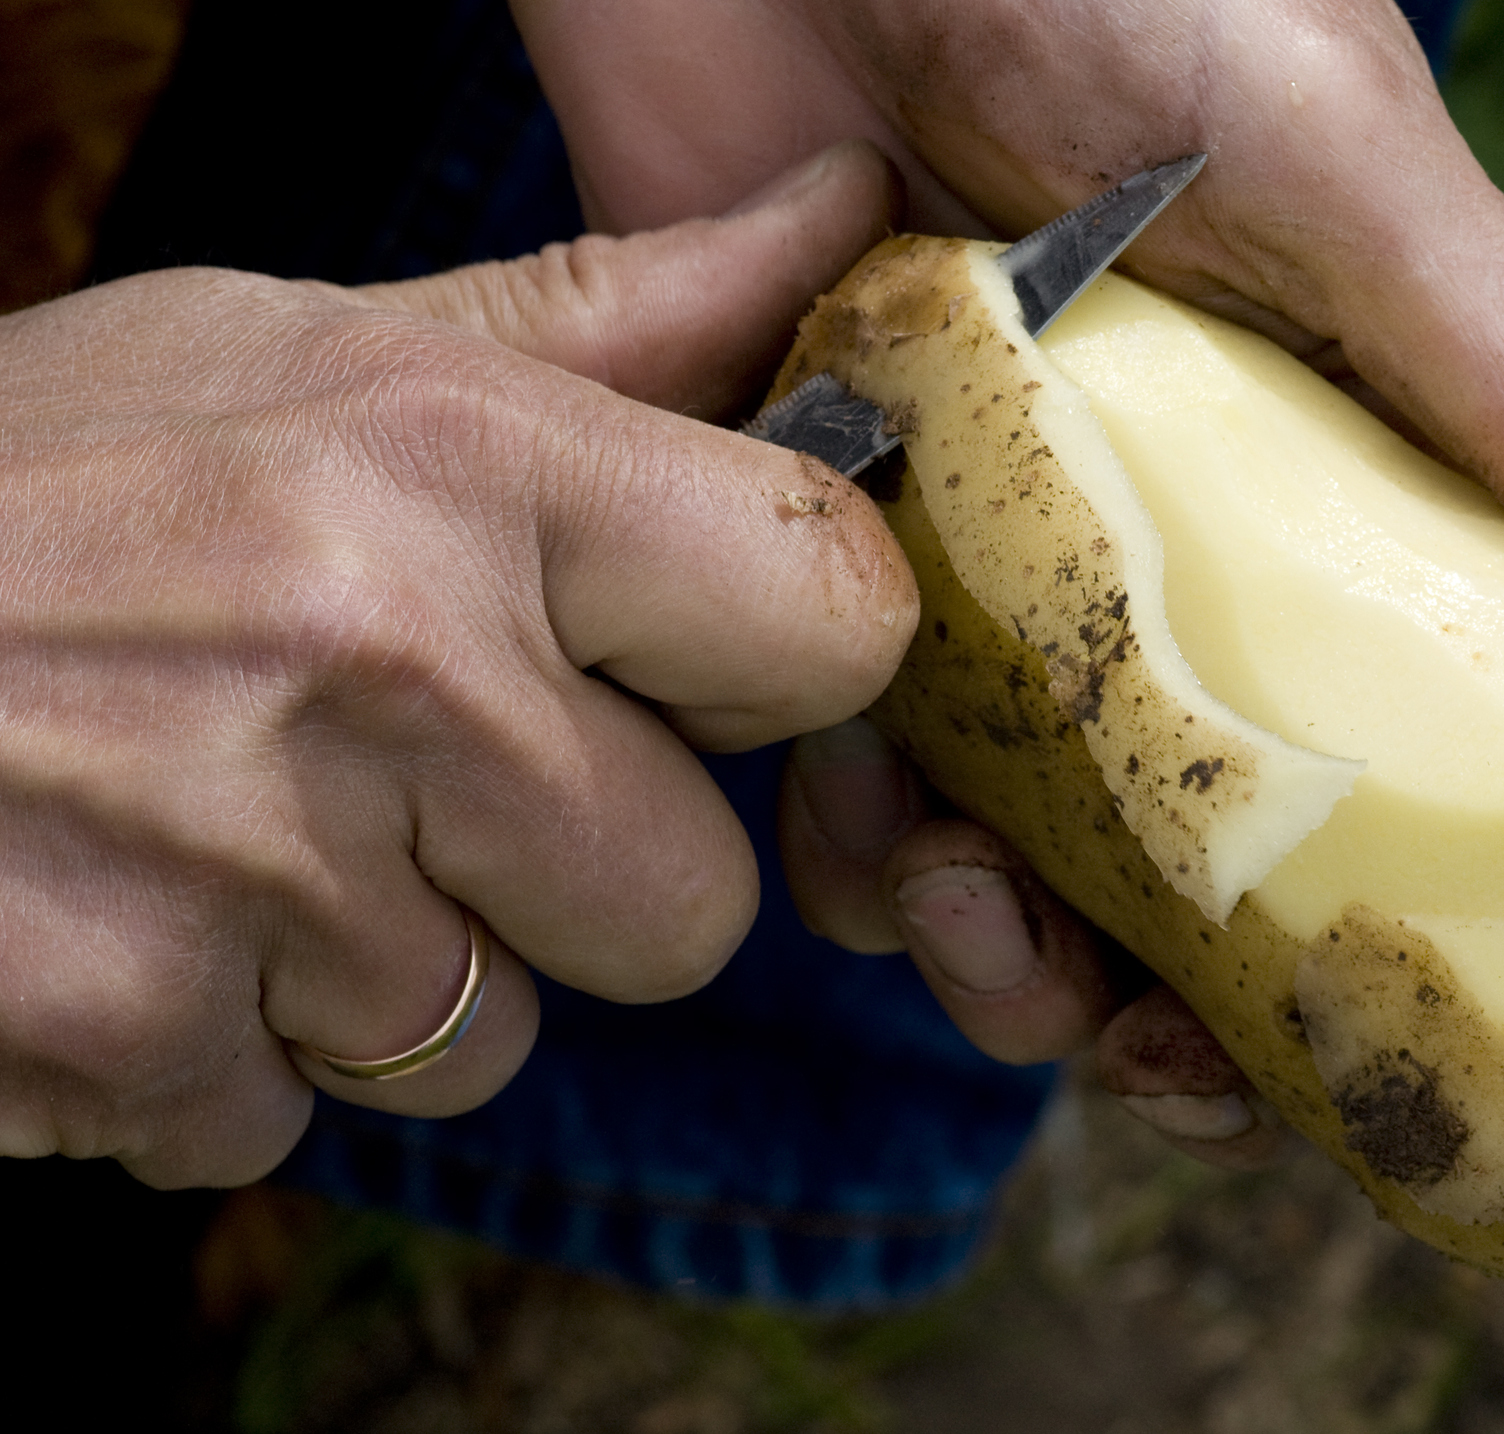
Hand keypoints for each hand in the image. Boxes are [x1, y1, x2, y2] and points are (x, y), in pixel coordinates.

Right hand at [0, 146, 912, 1185]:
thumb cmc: (36, 478)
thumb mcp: (310, 348)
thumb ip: (607, 323)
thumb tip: (845, 211)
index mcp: (466, 463)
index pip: (836, 619)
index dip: (782, 667)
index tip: (689, 659)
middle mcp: (395, 666)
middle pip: (695, 904)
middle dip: (575, 870)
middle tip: (404, 767)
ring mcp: (262, 878)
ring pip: (498, 1038)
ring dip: (388, 968)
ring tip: (229, 824)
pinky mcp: (135, 1040)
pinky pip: (298, 1116)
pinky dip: (222, 1049)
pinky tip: (127, 910)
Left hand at [508, 0, 1503, 1168]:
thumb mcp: (1326, 153)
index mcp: (1317, 486)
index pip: (1383, 751)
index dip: (1367, 928)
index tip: (1328, 1048)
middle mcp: (1153, 548)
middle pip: (1175, 842)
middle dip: (1147, 985)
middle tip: (1118, 1036)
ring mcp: (976, 550)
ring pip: (991, 833)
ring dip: (980, 933)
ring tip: (958, 920)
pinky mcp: (811, 526)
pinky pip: (818, 740)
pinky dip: (829, 821)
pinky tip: (847, 826)